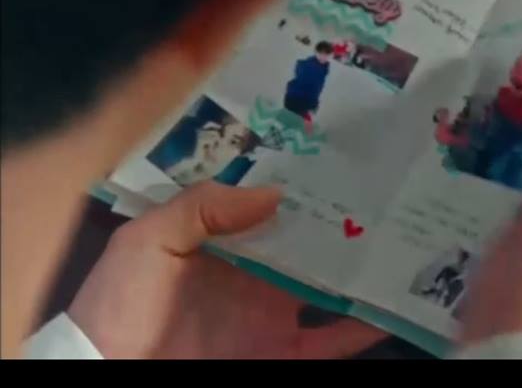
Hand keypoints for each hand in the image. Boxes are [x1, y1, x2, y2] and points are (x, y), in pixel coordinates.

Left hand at [68, 182, 387, 357]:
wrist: (112, 371)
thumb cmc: (122, 300)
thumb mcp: (146, 239)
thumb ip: (202, 207)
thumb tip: (275, 192)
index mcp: (226, 240)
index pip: (273, 204)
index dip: (306, 182)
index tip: (345, 157)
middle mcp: (258, 271)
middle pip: (313, 240)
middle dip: (349, 220)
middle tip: (394, 194)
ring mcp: (274, 313)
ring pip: (333, 285)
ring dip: (366, 268)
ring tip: (408, 243)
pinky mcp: (284, 350)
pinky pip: (333, 341)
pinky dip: (365, 327)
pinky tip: (397, 307)